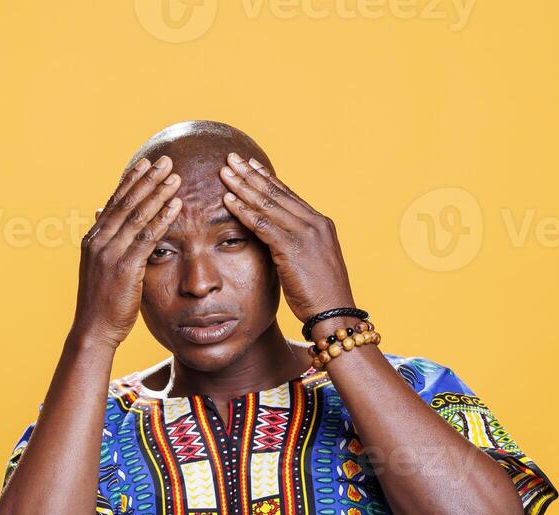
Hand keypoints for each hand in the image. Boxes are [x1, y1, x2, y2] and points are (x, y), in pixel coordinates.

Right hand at [73, 155, 183, 347]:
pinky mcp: (124, 268)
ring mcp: (110, 254)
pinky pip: (147, 237)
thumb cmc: (102, 303)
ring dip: (158, 193)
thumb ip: (108, 246)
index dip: (131, 181)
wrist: (93, 330)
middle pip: (126, 203)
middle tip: (166, 161)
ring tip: (175, 176)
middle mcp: (98, 242)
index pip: (114, 202)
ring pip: (137, 215)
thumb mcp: (101, 269)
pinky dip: (162, 218)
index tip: (146, 164)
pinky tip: (176, 205)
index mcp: (93, 240)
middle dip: (147, 180)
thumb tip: (109, 226)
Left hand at [219, 153, 355, 326]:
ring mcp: (305, 233)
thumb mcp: (309, 264)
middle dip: (251, 174)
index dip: (267, 178)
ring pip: (267, 203)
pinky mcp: (292, 247)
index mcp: (320, 224)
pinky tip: (227, 200)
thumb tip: (273, 241)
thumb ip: (294, 246)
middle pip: (276, 192)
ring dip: (242, 186)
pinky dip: (243, 210)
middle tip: (232, 158)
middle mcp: (314, 223)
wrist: (334, 313)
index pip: (288, 195)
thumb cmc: (320, 296)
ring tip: (224, 172)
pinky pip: (261, 223)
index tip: (250, 165)